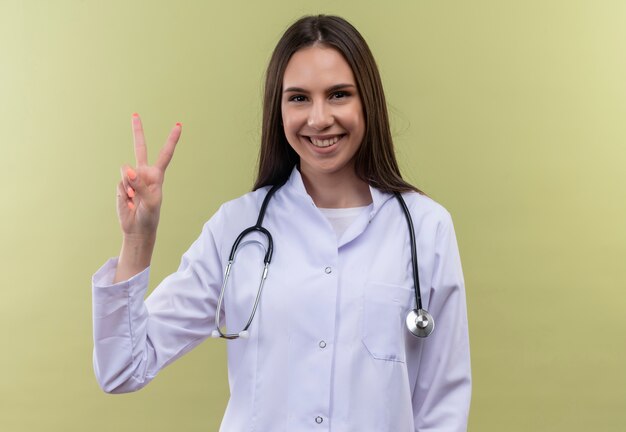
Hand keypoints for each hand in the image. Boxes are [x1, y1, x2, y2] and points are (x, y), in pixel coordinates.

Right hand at [117, 113, 181, 238]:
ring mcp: (131, 179)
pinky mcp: (121, 186)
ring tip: (135, 200)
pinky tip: (129, 202)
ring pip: (126, 173)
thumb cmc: (149, 215)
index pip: (165, 154)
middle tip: (135, 114)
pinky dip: (124, 195)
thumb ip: (140, 185)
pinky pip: (120, 185)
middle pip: (140, 148)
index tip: (178, 125)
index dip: (172, 140)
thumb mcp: (150, 202)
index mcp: (156, 175)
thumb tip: (127, 168)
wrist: (137, 228)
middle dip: (137, 131)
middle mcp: (144, 173)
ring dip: (129, 187)